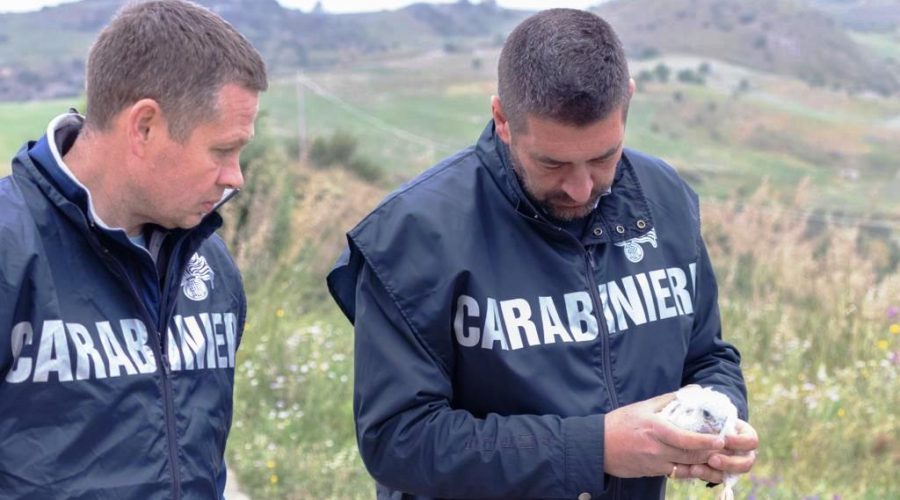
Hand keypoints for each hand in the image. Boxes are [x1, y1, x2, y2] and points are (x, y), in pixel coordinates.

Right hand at [604, 392, 725, 477]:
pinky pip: (677, 473)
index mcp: (654, 429)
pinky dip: (691, 471)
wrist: (597, 446)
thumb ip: (670, 399)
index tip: (720, 439)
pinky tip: (701, 468)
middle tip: (727, 450)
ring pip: (686, 468)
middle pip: (690, 455)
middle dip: (711, 454)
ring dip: (704, 465)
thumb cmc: (620, 422)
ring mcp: (654, 463)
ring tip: (720, 461)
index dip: (706, 441)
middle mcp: (656, 449)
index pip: (685, 439)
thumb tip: (694, 390)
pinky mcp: (652, 472)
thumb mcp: (643, 406)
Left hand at [683, 419, 758, 483]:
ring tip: (697, 468)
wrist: (698, 427)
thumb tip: (704, 407)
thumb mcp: (709, 412)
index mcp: (745, 435)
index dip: (740, 442)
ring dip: (716, 472)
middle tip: (712, 459)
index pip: (752, 441)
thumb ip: (711, 413)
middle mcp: (744, 452)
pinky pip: (718, 479)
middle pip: (747, 462)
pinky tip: (694, 469)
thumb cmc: (706, 416)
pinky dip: (706, 475)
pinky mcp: (721, 473)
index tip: (725, 439)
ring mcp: (734, 464)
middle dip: (730, 463)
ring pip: (733, 475)